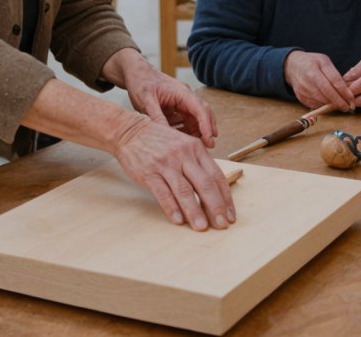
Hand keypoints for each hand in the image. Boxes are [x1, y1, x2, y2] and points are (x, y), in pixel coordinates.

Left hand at [103, 48, 217, 147]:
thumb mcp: (146, 100)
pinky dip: (187, 130)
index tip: (209, 139)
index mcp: (181, 93)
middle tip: (210, 146)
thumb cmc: (141, 83)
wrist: (135, 73)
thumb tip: (166, 135)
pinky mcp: (176, 108)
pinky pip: (186, 120)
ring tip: (197, 146)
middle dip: (208, 128)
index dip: (206, 125)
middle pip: (203, 113)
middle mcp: (185, 97)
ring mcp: (182, 102)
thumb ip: (157, 116)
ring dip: (198, 131)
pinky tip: (184, 140)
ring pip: (196, 118)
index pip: (200, 109)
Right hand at [114, 119, 235, 231]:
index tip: (231, 215)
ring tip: (201, 227)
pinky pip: (163, 193)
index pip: (217, 176)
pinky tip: (178, 220)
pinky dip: (171, 207)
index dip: (226, 197)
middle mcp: (184, 155)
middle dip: (216, 207)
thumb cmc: (160, 142)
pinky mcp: (149, 173)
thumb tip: (214, 190)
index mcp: (196, 149)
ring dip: (194, 211)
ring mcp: (166, 164)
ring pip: (184, 190)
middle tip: (222, 225)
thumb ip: (198, 164)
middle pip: (205, 184)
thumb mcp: (185, 145)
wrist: (130, 132)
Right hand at [284, 51, 354, 110]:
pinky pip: (315, 105)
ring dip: (332, 105)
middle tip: (348, 107)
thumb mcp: (324, 61)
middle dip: (339, 102)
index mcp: (316, 67)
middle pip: (327, 93)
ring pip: (321, 101)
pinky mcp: (300, 97)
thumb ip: (335, 75)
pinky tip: (329, 103)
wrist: (292, 67)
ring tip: (341, 105)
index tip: (352, 98)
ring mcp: (303, 89)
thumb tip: (346, 92)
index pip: (334, 81)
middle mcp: (308, 78)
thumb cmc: (312, 63)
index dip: (344, 92)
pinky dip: (323, 106)